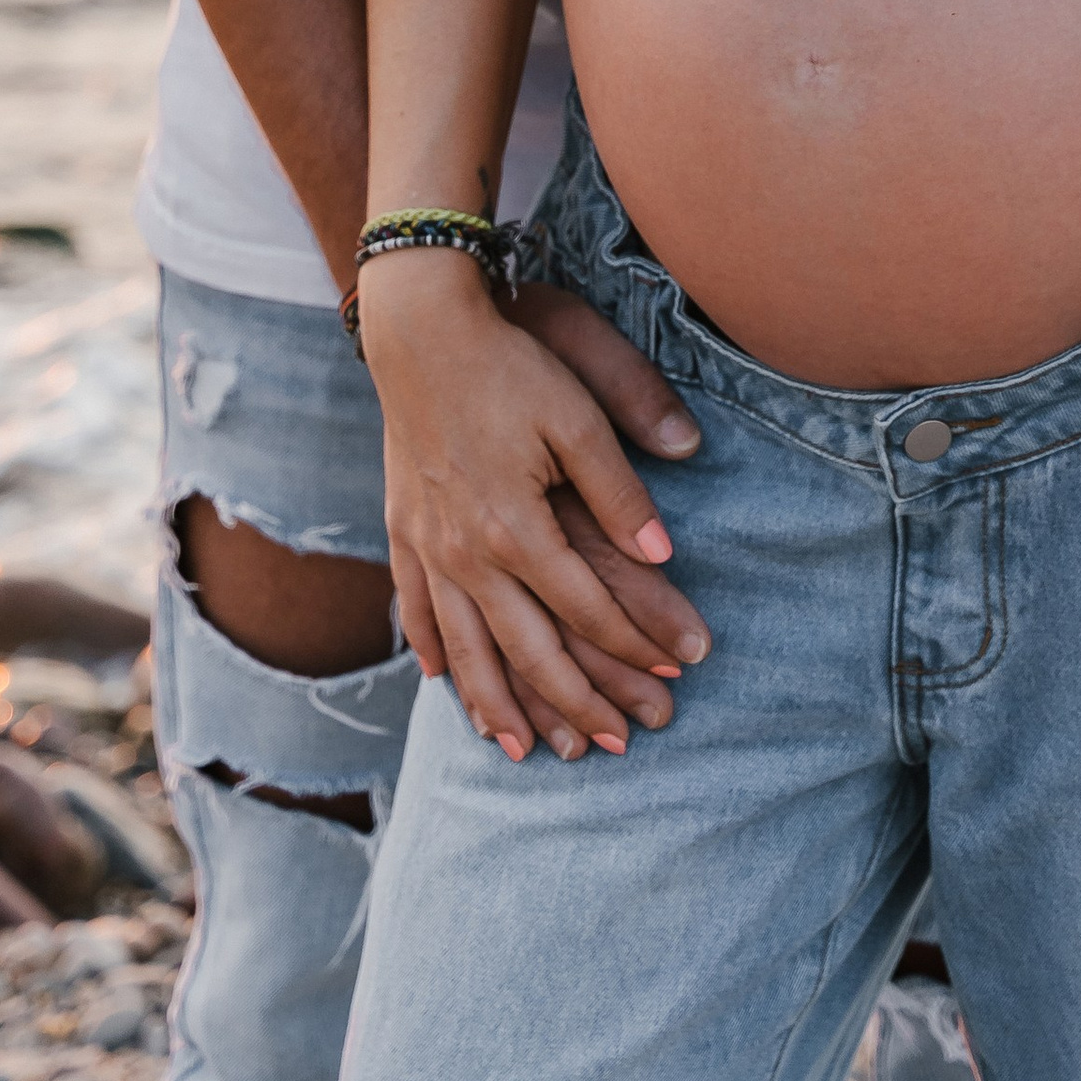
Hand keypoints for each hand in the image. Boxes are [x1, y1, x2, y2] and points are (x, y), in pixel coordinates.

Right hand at [362, 252, 709, 764]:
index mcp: (516, 527)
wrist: (419, 329)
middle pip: (527, 649)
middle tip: (618, 743)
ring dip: (498, 706)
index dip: (636, 644)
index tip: (679, 672)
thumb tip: (665, 555)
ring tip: (525, 752)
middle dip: (577, 703)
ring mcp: (428, 546)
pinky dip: (434, 653)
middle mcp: (467, 552)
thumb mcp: (577, 413)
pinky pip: (415, 610)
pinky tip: (446, 683)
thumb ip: (620, 487)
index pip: (587, 608)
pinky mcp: (402, 529)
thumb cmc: (510, 363)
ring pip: (466, 650)